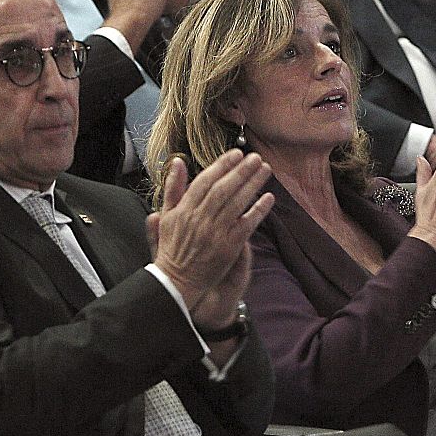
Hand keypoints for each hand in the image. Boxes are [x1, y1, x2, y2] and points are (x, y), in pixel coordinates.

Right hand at [149, 150, 273, 309]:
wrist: (177, 281)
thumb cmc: (172, 246)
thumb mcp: (166, 215)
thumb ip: (173, 187)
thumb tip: (177, 161)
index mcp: (184, 209)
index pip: (205, 181)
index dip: (222, 165)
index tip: (236, 154)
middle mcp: (200, 219)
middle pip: (224, 189)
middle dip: (241, 171)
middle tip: (255, 157)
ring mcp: (215, 234)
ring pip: (237, 203)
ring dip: (253, 184)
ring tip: (265, 170)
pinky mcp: (228, 248)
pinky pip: (247, 225)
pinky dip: (258, 210)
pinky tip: (269, 198)